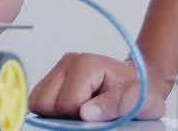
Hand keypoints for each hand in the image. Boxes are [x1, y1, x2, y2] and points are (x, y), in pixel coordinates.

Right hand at [28, 53, 167, 121]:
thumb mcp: (138, 100)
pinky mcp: (54, 78)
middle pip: (44, 102)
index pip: (65, 103)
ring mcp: (59, 69)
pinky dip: (53, 110)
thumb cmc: (139, 89)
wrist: (140, 79)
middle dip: (63, 114)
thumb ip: (115, 105)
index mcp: (86, 65)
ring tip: (80, 109)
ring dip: (56, 112)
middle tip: (87, 112)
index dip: (79, 116)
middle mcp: (68, 63)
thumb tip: (86, 113)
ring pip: (37, 102)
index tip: (98, 113)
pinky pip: (39, 101)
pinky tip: (73, 107)